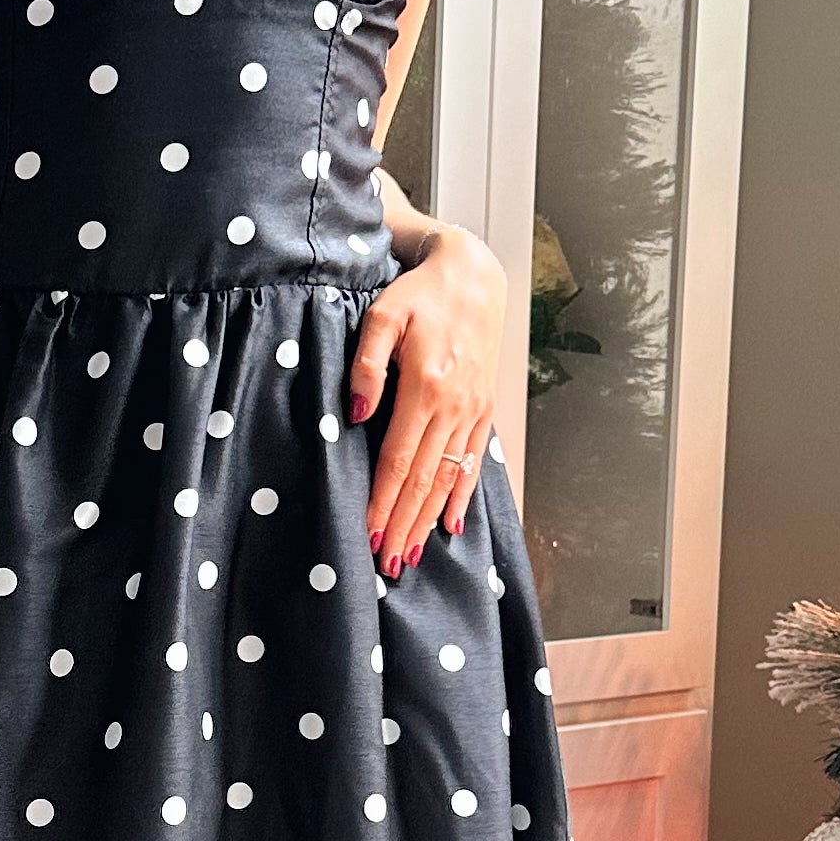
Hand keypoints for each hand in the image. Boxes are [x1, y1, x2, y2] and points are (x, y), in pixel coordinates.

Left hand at [350, 223, 508, 573]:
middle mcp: (454, 407)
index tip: (366, 535)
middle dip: (403, 525)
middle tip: (385, 563)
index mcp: (425, 388)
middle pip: (423, 480)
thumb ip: (366, 367)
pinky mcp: (483, 410)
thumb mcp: (380, 316)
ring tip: (411, 553)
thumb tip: (356, 415)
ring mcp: (473, 411)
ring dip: (428, 520)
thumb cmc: (419, 296)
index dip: (381, 502)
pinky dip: (461, 495)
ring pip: (448, 478)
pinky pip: (472, 462)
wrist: (472, 277)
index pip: (398, 460)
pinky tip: (450, 523)